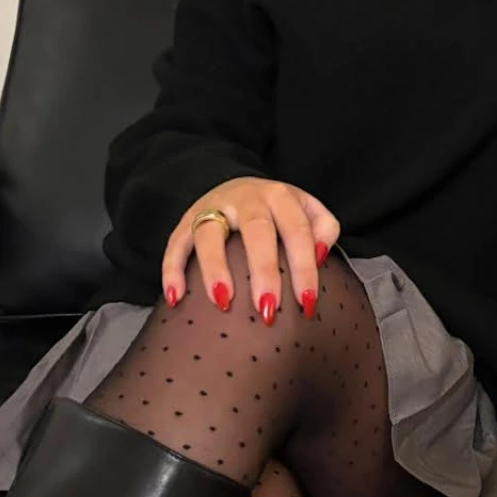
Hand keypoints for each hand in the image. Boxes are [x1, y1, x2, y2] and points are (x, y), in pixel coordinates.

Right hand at [160, 176, 340, 325]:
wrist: (237, 186)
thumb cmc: (278, 211)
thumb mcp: (307, 209)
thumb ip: (324, 227)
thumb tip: (319, 255)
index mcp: (281, 196)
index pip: (297, 230)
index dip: (304, 267)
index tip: (308, 303)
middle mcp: (247, 198)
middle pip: (256, 230)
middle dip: (263, 270)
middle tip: (268, 309)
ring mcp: (213, 207)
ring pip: (210, 233)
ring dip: (215, 267)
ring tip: (223, 302)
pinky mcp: (186, 220)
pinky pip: (175, 243)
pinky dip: (172, 269)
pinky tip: (176, 297)